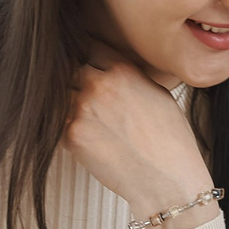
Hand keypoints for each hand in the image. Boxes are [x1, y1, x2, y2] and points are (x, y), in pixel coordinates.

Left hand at [64, 54, 215, 228]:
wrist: (167, 180)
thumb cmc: (170, 140)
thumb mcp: (158, 94)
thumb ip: (129, 77)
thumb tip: (110, 70)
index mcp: (122, 70)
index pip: (90, 48)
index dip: (90, 57)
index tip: (88, 64)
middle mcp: (99, 86)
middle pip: (71, 69)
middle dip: (77, 80)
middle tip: (88, 96)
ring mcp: (81, 110)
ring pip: (60, 95)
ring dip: (69, 103)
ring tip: (89, 118)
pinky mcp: (70, 136)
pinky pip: (58, 122)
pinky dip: (67, 126)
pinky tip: (88, 136)